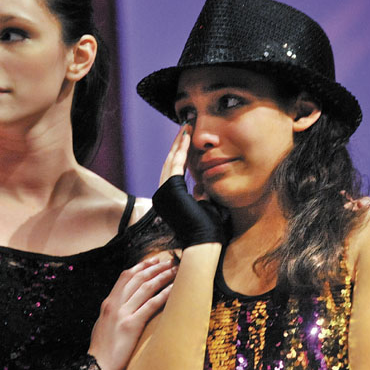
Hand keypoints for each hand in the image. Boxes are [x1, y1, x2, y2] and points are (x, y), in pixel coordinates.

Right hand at [88, 257, 175, 369]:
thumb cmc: (102, 351)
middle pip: (137, 278)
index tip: (153, 260)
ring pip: (145, 288)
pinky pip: (150, 305)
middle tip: (170, 261)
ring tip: (175, 271)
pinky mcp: (131, 325)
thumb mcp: (103, 326)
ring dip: (162, 277)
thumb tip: (123, 307)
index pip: (125, 277)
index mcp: (108, 303)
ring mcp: (122, 314)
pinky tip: (173, 289)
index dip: (141, 267)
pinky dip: (163, 295)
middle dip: (155, 267)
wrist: (97, 368)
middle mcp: (114, 304)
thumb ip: (113, 313)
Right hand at [153, 125, 227, 246]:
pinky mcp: (170, 190)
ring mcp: (164, 193)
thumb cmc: (206, 229)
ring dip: (178, 144)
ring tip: (185, 128)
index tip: (187, 141)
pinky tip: (186, 139)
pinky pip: (175, 165)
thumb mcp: (203, 205)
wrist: (204, 241)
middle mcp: (162, 195)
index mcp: (169, 200)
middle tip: (185, 127)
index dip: (180, 155)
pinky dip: (181, 151)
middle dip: (177, 145)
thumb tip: (200, 184)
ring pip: (170, 162)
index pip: (173, 172)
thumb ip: (200, 193)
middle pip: (169, 164)